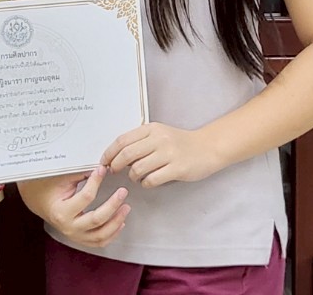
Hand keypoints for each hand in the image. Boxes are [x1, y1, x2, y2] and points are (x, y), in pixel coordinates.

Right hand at [17, 165, 129, 248]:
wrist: (37, 201)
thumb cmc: (47, 188)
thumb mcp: (60, 178)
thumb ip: (80, 174)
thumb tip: (100, 169)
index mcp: (61, 212)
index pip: (85, 197)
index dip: (96, 182)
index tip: (103, 169)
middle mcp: (68, 227)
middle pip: (97, 220)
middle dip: (113, 205)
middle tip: (122, 191)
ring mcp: (75, 235)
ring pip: (101, 235)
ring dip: (116, 222)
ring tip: (126, 207)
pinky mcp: (80, 238)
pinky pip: (99, 241)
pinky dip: (112, 233)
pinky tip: (120, 222)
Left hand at [102, 122, 218, 187]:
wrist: (208, 147)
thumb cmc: (180, 142)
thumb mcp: (159, 134)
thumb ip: (140, 141)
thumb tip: (116, 154)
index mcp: (152, 128)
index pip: (122, 140)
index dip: (109, 152)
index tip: (104, 161)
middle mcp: (159, 139)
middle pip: (127, 154)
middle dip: (116, 165)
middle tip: (114, 171)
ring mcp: (169, 154)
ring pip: (138, 168)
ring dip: (132, 176)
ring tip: (136, 176)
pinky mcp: (177, 169)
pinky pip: (152, 179)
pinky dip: (145, 183)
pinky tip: (148, 181)